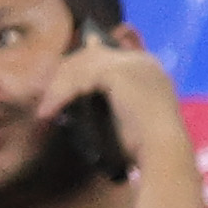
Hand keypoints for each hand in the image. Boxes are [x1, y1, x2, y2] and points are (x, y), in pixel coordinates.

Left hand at [31, 25, 190, 168]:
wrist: (162, 152)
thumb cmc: (144, 146)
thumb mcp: (120, 117)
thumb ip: (101, 100)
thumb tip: (72, 96)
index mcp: (146, 67)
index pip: (102, 56)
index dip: (76, 72)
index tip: (55, 91)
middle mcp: (141, 60)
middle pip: (88, 56)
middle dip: (63, 76)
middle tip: (47, 99)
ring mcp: (132, 62)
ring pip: (80, 65)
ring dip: (57, 88)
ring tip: (45, 110)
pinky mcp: (119, 72)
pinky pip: (80, 77)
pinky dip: (61, 94)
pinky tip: (49, 112)